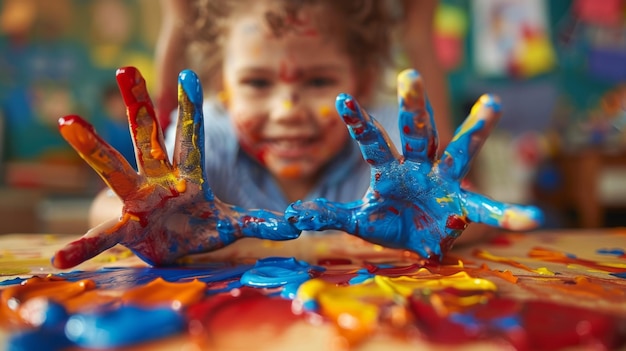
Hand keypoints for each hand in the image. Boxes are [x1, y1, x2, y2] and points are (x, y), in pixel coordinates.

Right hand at [53, 67, 299, 267]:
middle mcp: (159, 180)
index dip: (191, 109)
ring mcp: (139, 200)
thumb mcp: (231, 226)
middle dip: (141, 106)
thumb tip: (295, 227)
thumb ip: (260, 223)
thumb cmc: (199, 228)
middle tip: (127, 70)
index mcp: (187, 176)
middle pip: (148, 137)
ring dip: (93, 146)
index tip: (191, 76)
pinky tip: (60, 257)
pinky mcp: (127, 227)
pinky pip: (103, 235)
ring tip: (68, 120)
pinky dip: (84, 245)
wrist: (172, 250)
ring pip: (115, 166)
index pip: (191, 137)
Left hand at [286, 69, 542, 259]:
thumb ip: (331, 215)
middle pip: (417, 133)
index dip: (359, 123)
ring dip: (474, 129)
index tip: (343, 98)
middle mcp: (419, 167)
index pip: (373, 143)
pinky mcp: (462, 206)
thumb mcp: (359, 221)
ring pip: (458, 150)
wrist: (416, 242)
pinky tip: (533, 218)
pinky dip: (508, 215)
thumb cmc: (389, 223)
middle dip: (413, 108)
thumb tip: (295, 214)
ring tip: (492, 101)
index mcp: (390, 170)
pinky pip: (486, 210)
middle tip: (409, 77)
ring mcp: (443, 183)